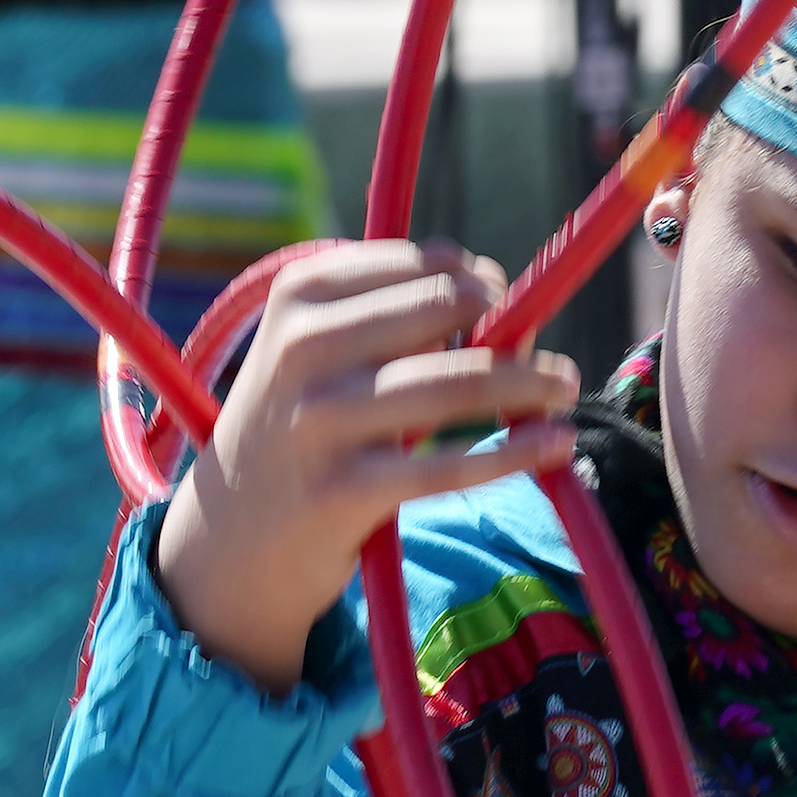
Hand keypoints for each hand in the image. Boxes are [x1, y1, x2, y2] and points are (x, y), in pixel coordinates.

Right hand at [156, 240, 578, 690]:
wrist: (231, 532)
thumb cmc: (304, 426)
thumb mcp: (324, 354)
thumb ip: (406, 324)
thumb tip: (520, 319)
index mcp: (303, 293)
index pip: (424, 265)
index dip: (482, 283)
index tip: (506, 310)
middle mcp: (304, 346)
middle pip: (446, 313)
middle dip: (512, 327)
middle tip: (548, 363)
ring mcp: (321, 419)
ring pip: (456, 384)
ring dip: (529, 385)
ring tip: (565, 390)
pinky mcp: (343, 490)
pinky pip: (449, 466)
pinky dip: (515, 452)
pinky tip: (556, 444)